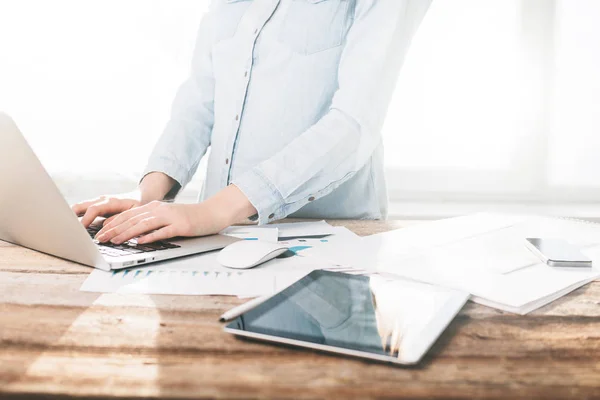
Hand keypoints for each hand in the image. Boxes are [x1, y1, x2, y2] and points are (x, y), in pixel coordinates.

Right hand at [71, 191, 141, 227]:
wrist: (139, 196)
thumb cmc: (137, 206)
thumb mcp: (133, 213)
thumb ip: (119, 218)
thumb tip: (105, 226)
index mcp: (111, 201)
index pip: (94, 209)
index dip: (86, 219)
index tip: (80, 230)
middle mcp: (101, 200)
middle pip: (80, 205)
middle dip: (70, 216)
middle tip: (66, 229)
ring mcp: (96, 202)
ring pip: (78, 207)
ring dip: (70, 216)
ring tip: (65, 229)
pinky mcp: (94, 206)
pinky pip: (81, 210)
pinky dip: (74, 217)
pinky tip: (71, 226)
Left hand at [95, 201, 223, 244]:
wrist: (213, 213)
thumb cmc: (190, 217)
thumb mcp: (168, 216)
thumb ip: (152, 222)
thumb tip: (134, 233)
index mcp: (155, 207)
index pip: (129, 214)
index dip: (113, 223)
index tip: (100, 232)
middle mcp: (160, 209)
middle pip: (133, 219)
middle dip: (114, 229)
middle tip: (100, 238)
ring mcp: (171, 217)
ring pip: (144, 224)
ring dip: (127, 233)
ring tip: (115, 241)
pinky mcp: (181, 225)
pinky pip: (163, 231)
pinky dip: (150, 236)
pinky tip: (140, 241)